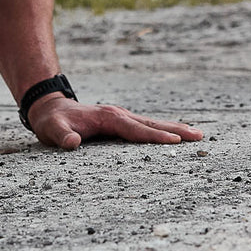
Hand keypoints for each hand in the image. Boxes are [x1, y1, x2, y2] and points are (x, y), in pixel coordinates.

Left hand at [27, 94, 202, 149]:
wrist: (50, 108)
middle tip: (199, 136)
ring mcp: (121, 117)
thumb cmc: (52, 121)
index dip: (154, 136)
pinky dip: (162, 130)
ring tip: (197, 135)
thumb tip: (73, 142)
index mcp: (108, 117)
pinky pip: (145, 127)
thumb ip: (62, 136)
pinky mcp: (121, 122)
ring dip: (174, 128)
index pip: (135, 129)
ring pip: (151, 123)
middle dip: (176, 129)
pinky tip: (175, 136)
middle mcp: (118, 115)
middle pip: (151, 124)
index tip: (175, 141)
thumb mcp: (52, 129)